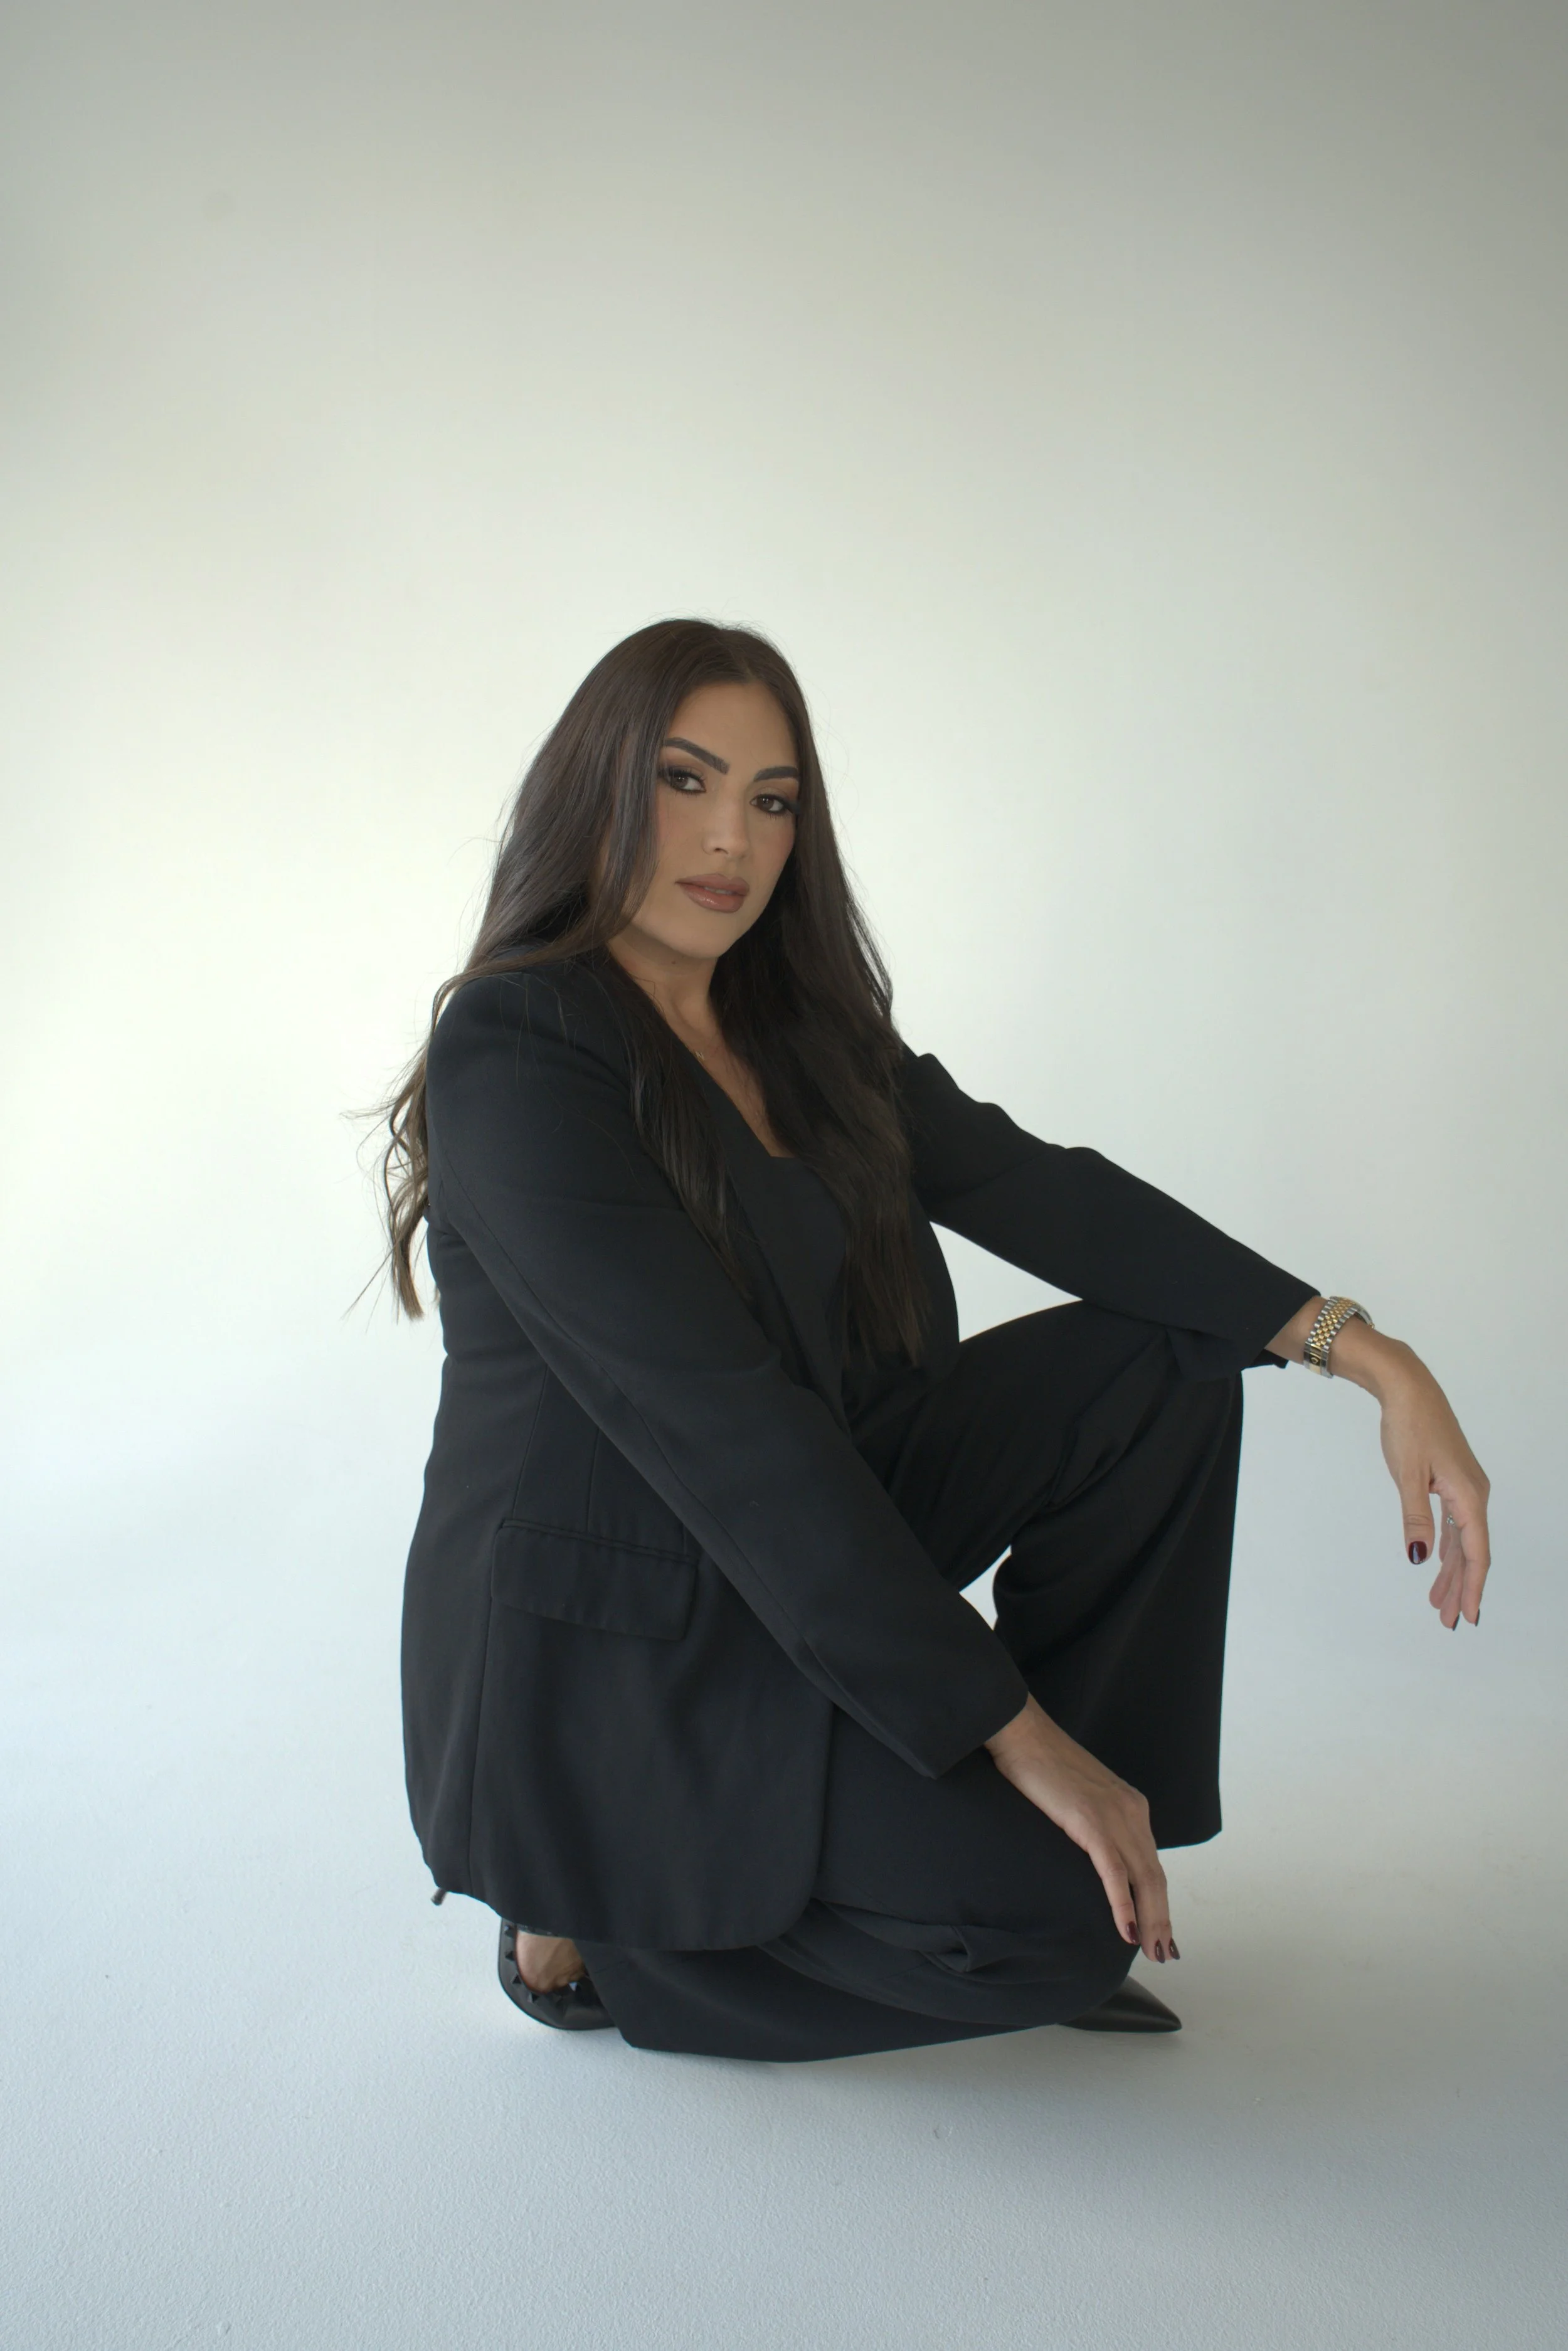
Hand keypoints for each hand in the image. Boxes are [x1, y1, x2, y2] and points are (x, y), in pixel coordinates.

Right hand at [985, 1694, 1174, 1962]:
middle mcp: (1131, 1811)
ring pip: (1142, 1879)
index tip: (1161, 1931)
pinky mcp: (1091, 1820)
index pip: (1152, 1863)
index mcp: (1130, 1806)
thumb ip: (1093, 1825)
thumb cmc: (1040, 1764)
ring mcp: (1114, 1815)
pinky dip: (1122, 1904)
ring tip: (1152, 1951)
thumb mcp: (1079, 1799)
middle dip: (1162, 1919)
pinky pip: (1114, 1871)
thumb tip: (1092, 1856)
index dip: (1159, 1901)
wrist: (1021, 1732)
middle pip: (1155, 1877)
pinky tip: (1126, 1930)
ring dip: (1151, 1921)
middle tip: (1164, 1953)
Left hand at [1366, 1339, 1491, 1627]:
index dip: (1474, 1587)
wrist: (1409, 1389)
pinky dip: (1447, 1549)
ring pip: (1462, 1541)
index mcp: (1468, 1496)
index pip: (1475, 1553)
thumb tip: (1419, 1558)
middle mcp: (1473, 1495)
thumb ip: (1415, 1518)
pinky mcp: (1452, 1483)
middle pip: (1471, 1553)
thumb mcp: (1407, 1475)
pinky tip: (1437, 1566)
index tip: (1469, 1616)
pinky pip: (1454, 1525)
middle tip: (1448, 1620)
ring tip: (1439, 1603)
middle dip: (1461, 1588)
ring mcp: (1464, 1490)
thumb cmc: (1410, 1427)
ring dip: (1453, 1572)